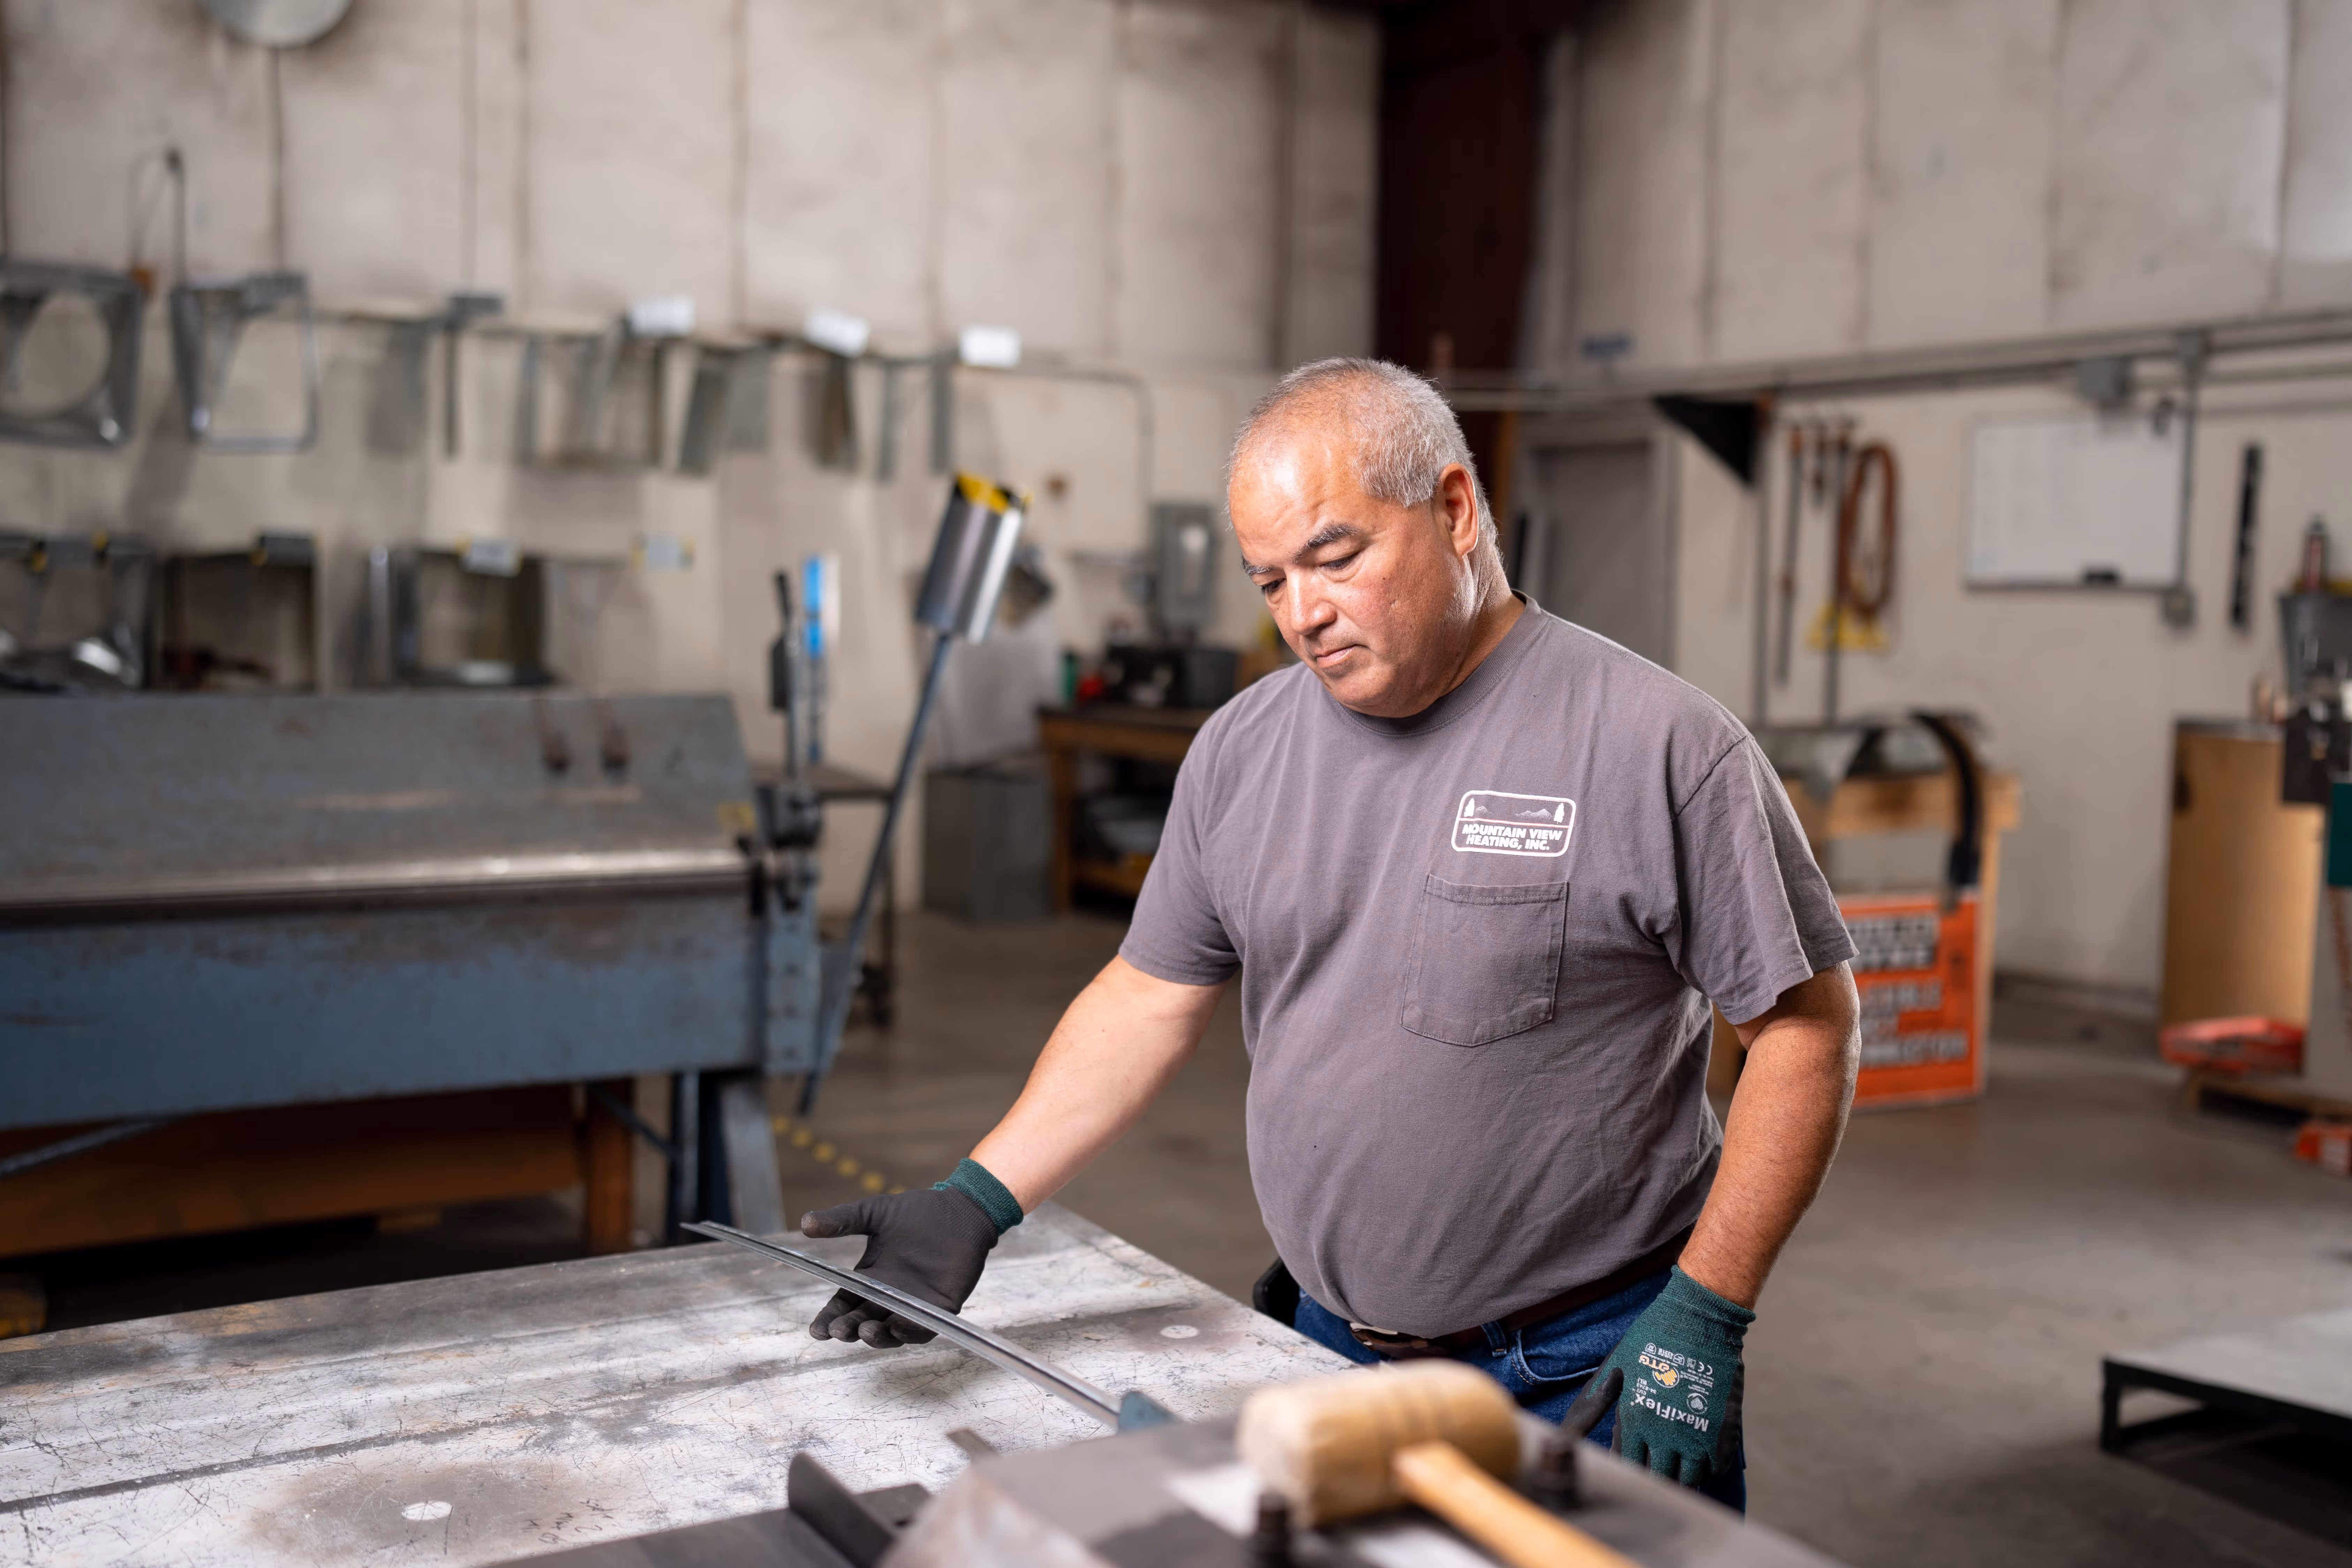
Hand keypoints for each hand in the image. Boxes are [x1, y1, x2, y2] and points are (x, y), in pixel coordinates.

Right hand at [799, 1187, 998, 1347]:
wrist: (959, 1209)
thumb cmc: (917, 1211)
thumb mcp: (874, 1213)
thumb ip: (842, 1221)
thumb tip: (805, 1223)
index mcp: (870, 1279)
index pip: (843, 1306)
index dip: (829, 1320)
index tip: (816, 1330)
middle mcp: (889, 1297)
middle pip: (862, 1322)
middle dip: (848, 1329)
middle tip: (838, 1331)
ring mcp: (914, 1304)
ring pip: (890, 1332)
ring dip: (876, 1337)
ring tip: (865, 1331)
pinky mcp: (940, 1307)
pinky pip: (923, 1328)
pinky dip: (909, 1330)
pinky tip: (897, 1326)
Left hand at [1594, 1268, 1751, 1488]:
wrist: (1697, 1318)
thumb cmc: (1651, 1336)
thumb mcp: (1614, 1366)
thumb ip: (1596, 1400)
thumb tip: (1572, 1430)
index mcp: (1633, 1419)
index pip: (1628, 1464)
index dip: (1632, 1466)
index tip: (1638, 1461)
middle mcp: (1661, 1434)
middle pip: (1658, 1476)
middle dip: (1658, 1473)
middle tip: (1662, 1463)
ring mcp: (1694, 1435)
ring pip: (1688, 1479)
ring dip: (1685, 1473)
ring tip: (1684, 1459)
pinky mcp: (1723, 1432)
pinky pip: (1716, 1467)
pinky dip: (1710, 1464)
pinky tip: (1705, 1448)